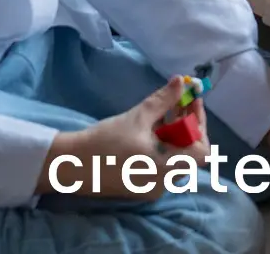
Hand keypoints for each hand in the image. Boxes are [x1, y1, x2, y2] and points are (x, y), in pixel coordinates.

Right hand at [41, 77, 208, 198]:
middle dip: (187, 125)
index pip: (202, 150)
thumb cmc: (104, 142)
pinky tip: (152, 127)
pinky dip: (163, 145)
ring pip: (175, 157)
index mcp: (167, 170)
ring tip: (165, 110)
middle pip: (189, 153)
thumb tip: (183, 81)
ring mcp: (151, 188)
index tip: (191, 103)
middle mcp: (164, 183)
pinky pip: (161, 165)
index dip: (200, 124)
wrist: (67, 165)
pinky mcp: (140, 187)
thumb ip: (165, 100)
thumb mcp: (138, 117)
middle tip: (179, 102)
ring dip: (175, 133)